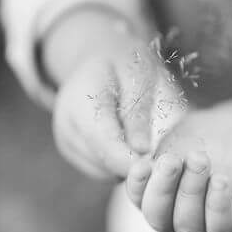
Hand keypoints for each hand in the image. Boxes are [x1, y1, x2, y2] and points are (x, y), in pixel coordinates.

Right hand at [53, 35, 187, 180]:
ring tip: (150, 149)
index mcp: (79, 100)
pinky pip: (101, 172)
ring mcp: (65, 139)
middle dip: (134, 166)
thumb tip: (142, 150)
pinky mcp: (71, 151)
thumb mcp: (137, 78)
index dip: (131, 160)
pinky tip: (134, 149)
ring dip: (128, 168)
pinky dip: (119, 167)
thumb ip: (137, 113)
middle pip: (102, 160)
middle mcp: (65, 123)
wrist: (97, 60)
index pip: (102, 140)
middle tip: (166, 161)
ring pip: (103, 171)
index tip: (160, 168)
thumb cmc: (124, 65)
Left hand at [125, 106, 231, 231]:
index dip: (218, 208)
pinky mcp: (152, 188)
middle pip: (186, 225)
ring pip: (157, 216)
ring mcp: (172, 210)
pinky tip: (144, 163)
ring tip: (172, 160)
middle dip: (191, 191)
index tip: (222, 178)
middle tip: (200, 159)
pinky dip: (136, 182)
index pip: (220, 231)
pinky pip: (136, 194)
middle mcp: (199, 229)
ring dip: (162, 188)